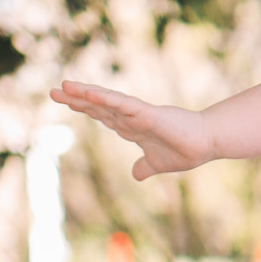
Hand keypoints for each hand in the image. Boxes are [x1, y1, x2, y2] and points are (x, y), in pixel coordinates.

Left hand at [51, 79, 218, 179]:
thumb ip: (145, 167)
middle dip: (76, 98)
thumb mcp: (157, 163)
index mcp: (131, 126)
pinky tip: (90, 93)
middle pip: (98, 104)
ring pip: (107, 101)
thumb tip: (136, 175)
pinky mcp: (149, 114)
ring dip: (86, 93)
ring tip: (66, 86)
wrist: (207, 144)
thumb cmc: (185, 150)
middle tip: (53, 90)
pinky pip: (124, 105)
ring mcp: (139, 114)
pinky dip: (106, 98)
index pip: (101, 113)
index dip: (82, 106)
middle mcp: (131, 117)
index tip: (63, 99)